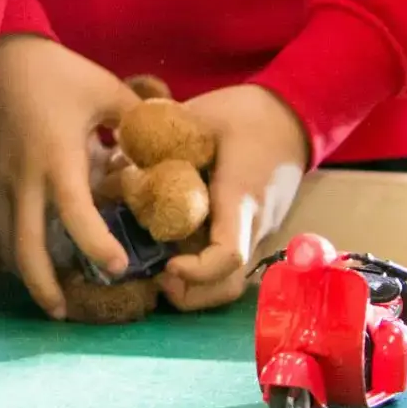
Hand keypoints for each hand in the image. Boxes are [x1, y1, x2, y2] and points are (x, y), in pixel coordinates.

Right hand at [0, 34, 141, 316]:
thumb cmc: (56, 72)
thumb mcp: (105, 90)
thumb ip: (139, 123)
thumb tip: (171, 149)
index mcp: (58, 158)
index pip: (76, 214)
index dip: (98, 247)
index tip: (119, 268)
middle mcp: (22, 178)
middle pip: (25, 248)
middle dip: (44, 286)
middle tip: (63, 311)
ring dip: (19, 272)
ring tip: (41, 290)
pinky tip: (2, 263)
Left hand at [159, 83, 308, 309]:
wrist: (292, 116)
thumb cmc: (244, 114)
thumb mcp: (198, 116)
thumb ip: (157, 141)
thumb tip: (113, 160)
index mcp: (240, 197)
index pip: (228, 255)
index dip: (196, 272)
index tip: (167, 266)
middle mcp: (253, 225)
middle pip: (227, 285)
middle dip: (189, 293)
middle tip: (152, 275)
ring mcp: (257, 232)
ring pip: (229, 281)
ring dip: (194, 285)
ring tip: (158, 265)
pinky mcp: (254, 231)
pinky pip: (230, 264)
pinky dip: (202, 268)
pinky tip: (174, 246)